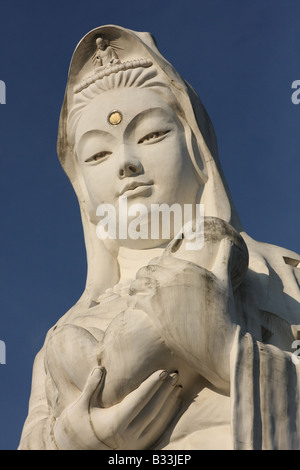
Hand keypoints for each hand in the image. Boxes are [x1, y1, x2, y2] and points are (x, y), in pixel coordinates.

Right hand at [53, 367, 181, 449]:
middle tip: (174, 373)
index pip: (139, 400)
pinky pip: (158, 430)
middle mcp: (127, 435)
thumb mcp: (81, 405)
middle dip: (165, 391)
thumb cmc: (78, 425)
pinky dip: (168, 415)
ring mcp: (135, 443)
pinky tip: (173, 402)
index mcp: (114, 424)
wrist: (76, 450)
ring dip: (169, 402)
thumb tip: (100, 367)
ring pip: (158, 420)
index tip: (163, 371)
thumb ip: (91, 386)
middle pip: (153, 409)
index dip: (152, 385)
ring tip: (176, 385)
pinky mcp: (139, 447)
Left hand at [128, 238, 238, 391]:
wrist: (219, 341)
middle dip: (143, 277)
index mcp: (186, 267)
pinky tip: (135, 308)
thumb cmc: (224, 311)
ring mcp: (160, 294)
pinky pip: (133, 301)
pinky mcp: (153, 311)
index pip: (160, 260)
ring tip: (136, 296)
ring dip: (135, 289)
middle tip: (142, 286)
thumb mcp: (224, 280)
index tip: (153, 275)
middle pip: (146, 271)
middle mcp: (171, 277)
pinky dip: (132, 303)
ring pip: (137, 284)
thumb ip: (224, 258)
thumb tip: (229, 241)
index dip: (155, 268)